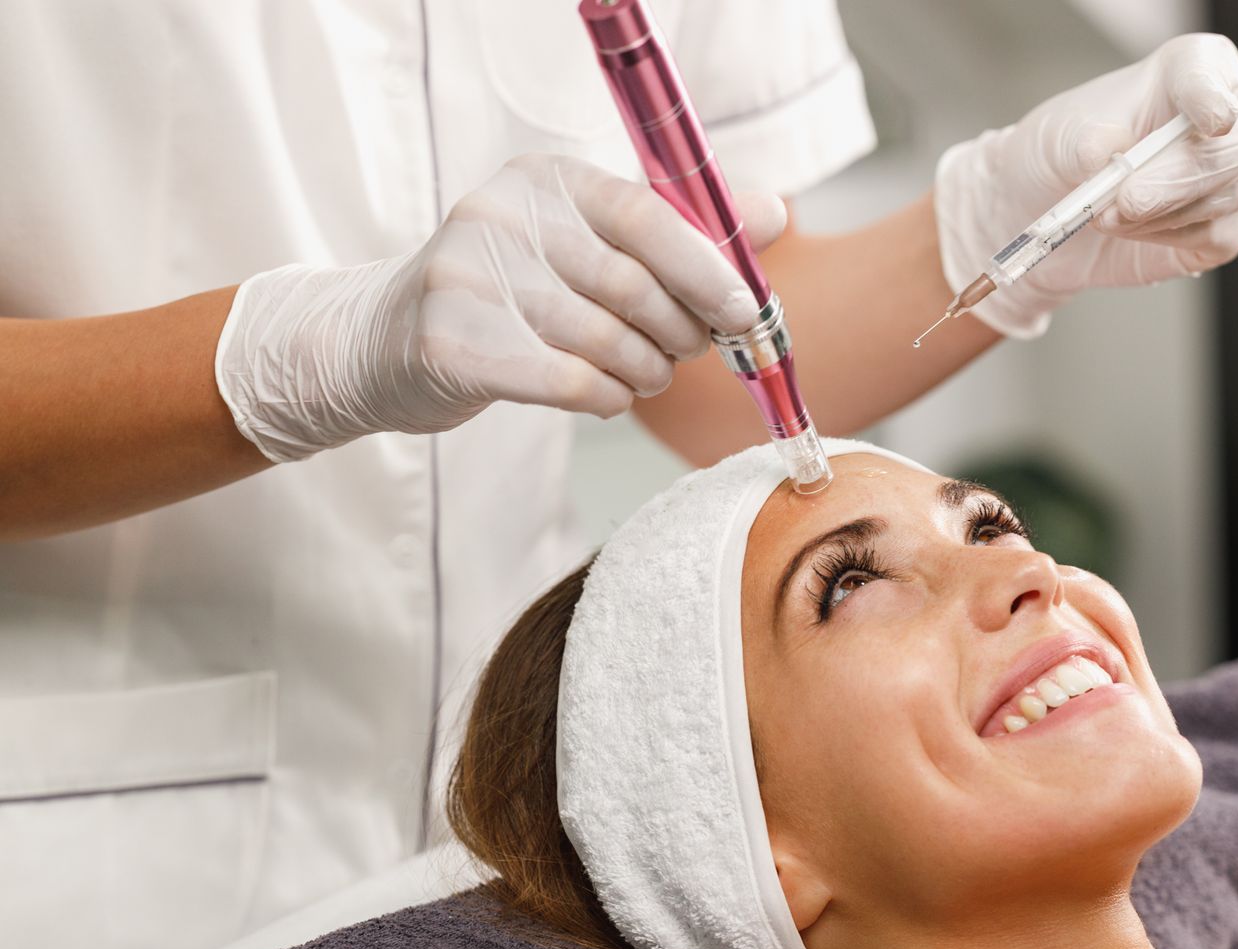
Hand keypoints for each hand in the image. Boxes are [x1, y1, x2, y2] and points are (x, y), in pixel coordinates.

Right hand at [216, 153, 785, 461]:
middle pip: (633, 286)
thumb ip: (675, 227)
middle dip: (681, 331)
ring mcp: (471, 279)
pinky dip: (606, 399)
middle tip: (690, 351)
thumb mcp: (582, 241)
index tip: (748, 309)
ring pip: (607, 341)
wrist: (383, 342)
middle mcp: (503, 215)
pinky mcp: (453, 344)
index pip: (646, 215)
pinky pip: (570, 383)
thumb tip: (772, 213)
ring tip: (645, 375)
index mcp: (545, 178)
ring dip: (646, 372)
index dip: (708, 267)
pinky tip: (605, 397)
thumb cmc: (509, 295)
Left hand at [933, 33, 1237, 339]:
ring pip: (1226, 199)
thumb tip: (1106, 154)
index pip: (1213, 79)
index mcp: (1199, 66)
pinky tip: (1130, 229)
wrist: (1057, 204)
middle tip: (1127, 201)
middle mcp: (1236, 115)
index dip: (1212, 99)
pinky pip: (1214, 236)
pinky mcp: (1230, 226)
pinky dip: (1163, 238)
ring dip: (1158, 215)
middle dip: (1178, 180)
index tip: (1211, 121)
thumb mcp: (1062, 133)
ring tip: (1106, 215)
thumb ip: (1087, 140)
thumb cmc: (1070, 149)